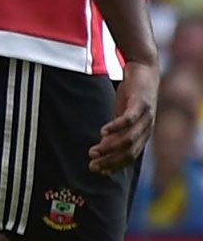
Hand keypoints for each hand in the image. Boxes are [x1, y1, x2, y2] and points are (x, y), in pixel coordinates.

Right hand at [92, 58, 156, 173]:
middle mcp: (147, 128)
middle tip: (92, 165)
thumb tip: (103, 148)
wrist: (144, 69)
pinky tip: (102, 132)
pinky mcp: (141, 104)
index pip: (130, 156)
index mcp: (143, 134)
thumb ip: (116, 131)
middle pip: (129, 151)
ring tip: (93, 151)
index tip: (97, 170)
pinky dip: (115, 127)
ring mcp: (146, 117)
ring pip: (128, 139)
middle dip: (110, 160)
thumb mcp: (122, 115)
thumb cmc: (131, 95)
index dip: (114, 165)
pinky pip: (128, 120)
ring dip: (109, 148)